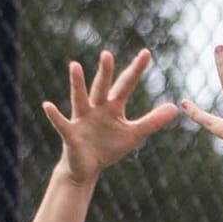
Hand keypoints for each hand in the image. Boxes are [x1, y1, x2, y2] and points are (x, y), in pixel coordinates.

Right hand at [42, 47, 177, 180]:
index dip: (136, 70)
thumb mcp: (132, 135)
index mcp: (113, 107)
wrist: (87, 168)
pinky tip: (47, 105)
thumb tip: (174, 108)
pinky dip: (54, 115)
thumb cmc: (108, 147)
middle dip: (105, 72)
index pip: (126, 85)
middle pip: (102, 87)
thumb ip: (152, 121)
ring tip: (75, 66)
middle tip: (107, 54)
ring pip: (80, 98)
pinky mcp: (70, 134)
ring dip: (77, 84)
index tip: (146, 52)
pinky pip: (61, 123)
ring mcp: (82, 119)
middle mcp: (97, 108)